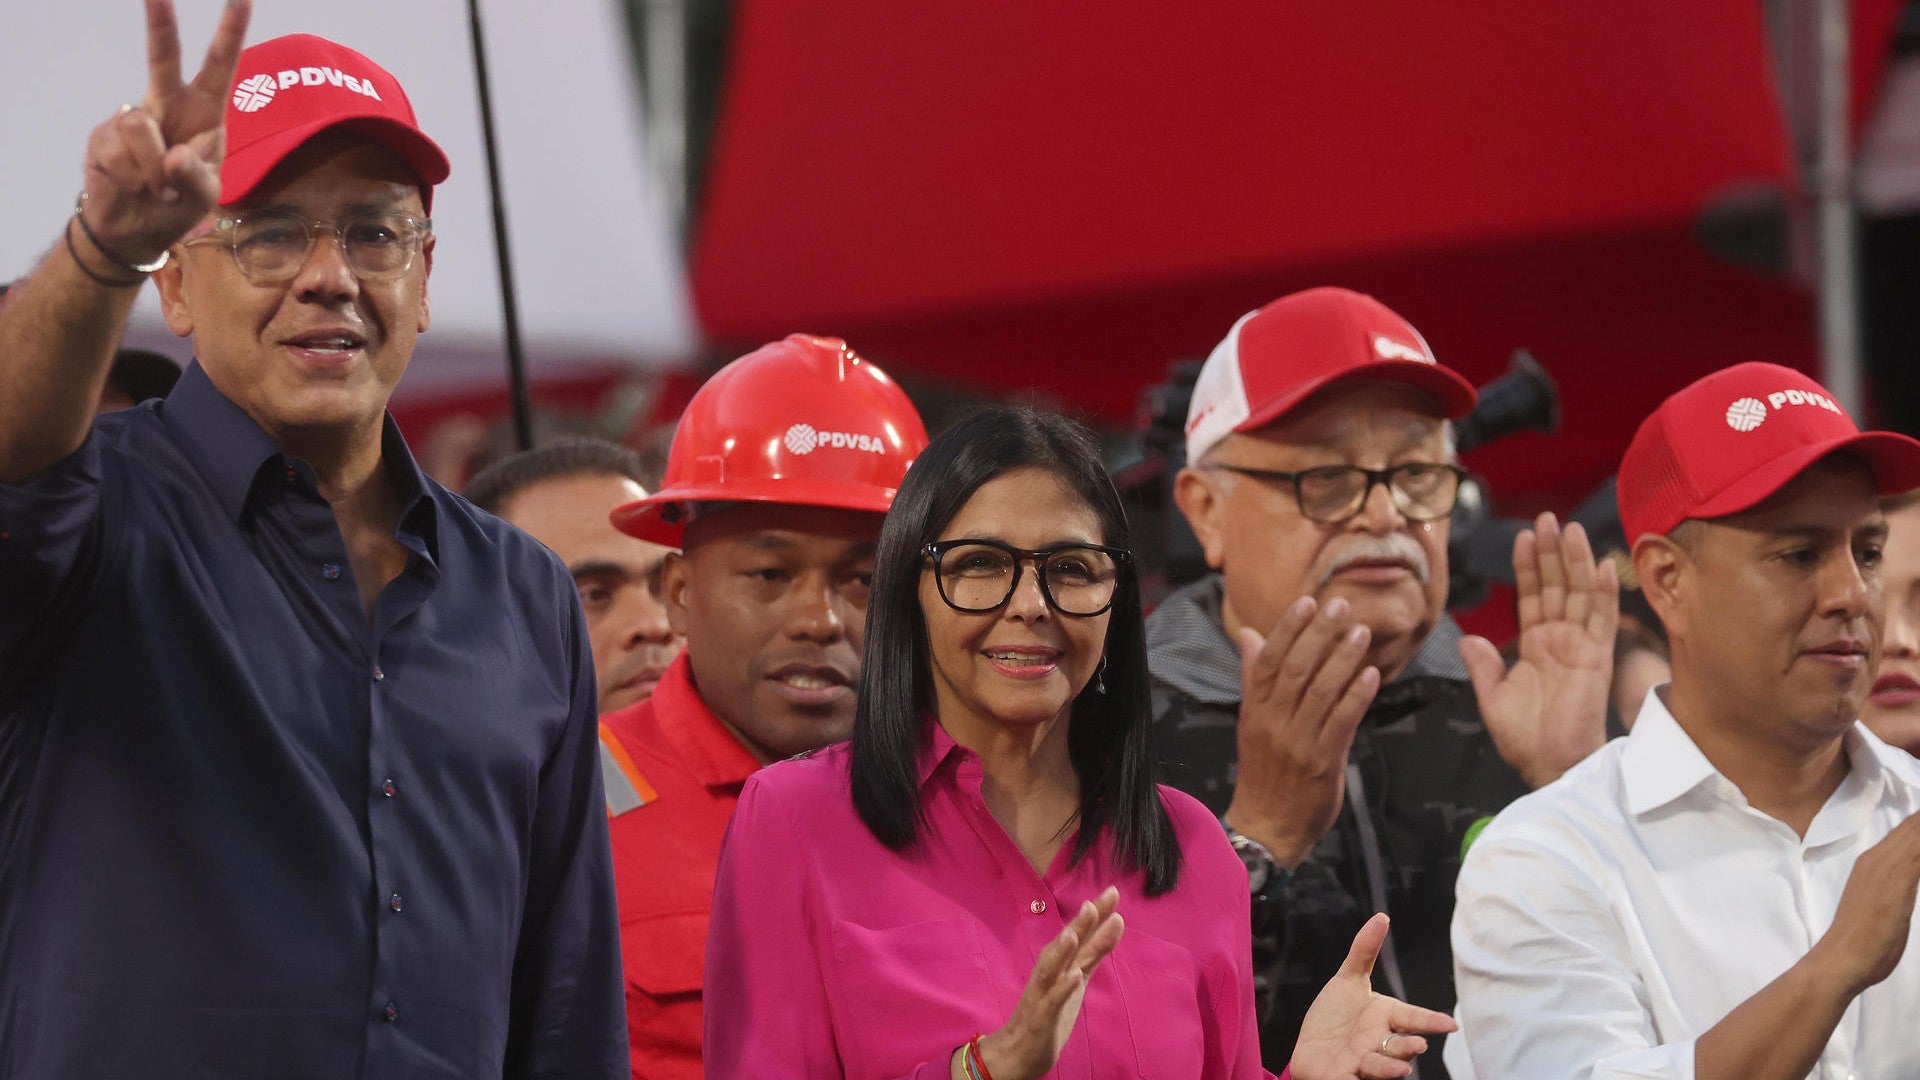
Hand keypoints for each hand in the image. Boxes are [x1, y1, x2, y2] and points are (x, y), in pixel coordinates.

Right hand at [79, 0, 251, 263]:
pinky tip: (135, 188)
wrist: (137, 229)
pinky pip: (119, 152)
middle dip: (160, 25)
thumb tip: (174, 155)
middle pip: (163, 59)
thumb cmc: (181, 205)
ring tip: (158, 190)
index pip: (219, 68)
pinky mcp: (104, 136)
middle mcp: (167, 106)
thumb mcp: (205, 196)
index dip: (230, 35)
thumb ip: (196, 175)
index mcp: (204, 114)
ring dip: (153, 170)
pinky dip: (134, 179)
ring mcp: (132, 118)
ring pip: (140, 127)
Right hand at [965, 887, 1123, 1079]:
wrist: (1020, 1050)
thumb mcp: (1077, 978)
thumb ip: (1095, 951)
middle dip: (1078, 925)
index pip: (1081, 935)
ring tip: (1074, 933)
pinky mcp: (1040, 1018)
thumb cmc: (1051, 1010)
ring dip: (1061, 951)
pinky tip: (1073, 978)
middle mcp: (1049, 973)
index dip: (1096, 915)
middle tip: (1094, 902)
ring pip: (1050, 969)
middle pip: (1064, 946)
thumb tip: (1116, 921)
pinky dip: (1061, 989)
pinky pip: (1050, 1002)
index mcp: (1061, 963)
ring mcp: (1042, 995)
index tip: (1113, 891)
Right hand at [1226, 596, 1379, 867]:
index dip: (1288, 629)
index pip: (1269, 661)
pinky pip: (1341, 722)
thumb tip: (1252, 636)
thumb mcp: (1252, 723)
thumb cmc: (1264, 772)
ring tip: (1360, 632)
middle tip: (1340, 605)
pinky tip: (1371, 676)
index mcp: (1255, 710)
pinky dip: (1357, 696)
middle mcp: (1274, 722)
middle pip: (1296, 669)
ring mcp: (1298, 742)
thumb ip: (1255, 679)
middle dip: (1319, 634)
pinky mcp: (1323, 762)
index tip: (1306, 602)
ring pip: (1321, 691)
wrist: (1267, 827)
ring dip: (1343, 658)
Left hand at [1290, 913, 1457, 1079]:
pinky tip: (1360, 1074)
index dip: (1431, 1021)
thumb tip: (1382, 917)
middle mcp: (1379, 1043)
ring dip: (1391, 1068)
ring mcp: (1364, 1063)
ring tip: (1401, 1069)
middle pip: (1400, 1046)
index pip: (1413, 1018)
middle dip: (1409, 1046)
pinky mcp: (1344, 1078)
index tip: (1451, 1025)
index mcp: (1386, 1018)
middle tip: (1418, 1044)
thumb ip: (1364, 951)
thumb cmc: (1336, 1016)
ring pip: (1382, 1067)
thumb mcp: (1348, 981)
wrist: (1311, 1048)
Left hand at [1460, 512, 1615, 788]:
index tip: (1524, 536)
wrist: (1549, 764)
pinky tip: (1603, 565)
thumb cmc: (1524, 737)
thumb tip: (1468, 638)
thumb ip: (1483, 666)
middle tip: (1548, 517)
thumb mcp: (1493, 697)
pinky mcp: (1597, 659)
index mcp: (1535, 645)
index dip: (1528, 566)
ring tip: (1570, 529)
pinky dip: (1604, 593)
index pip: (1531, 596)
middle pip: (1556, 586)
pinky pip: (1602, 620)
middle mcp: (1560, 639)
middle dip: (1552, 553)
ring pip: (1579, 594)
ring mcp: (1581, 647)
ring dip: (1576, 562)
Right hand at [1809, 813, 1919, 995]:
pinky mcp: (1900, 878)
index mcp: (1873, 861)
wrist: (1843, 958)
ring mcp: (1888, 866)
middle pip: (1915, 824)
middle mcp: (1879, 857)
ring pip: (1918, 831)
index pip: (1908, 829)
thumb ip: (1896, 887)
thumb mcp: (1883, 904)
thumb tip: (1903, 882)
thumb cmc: (1861, 941)